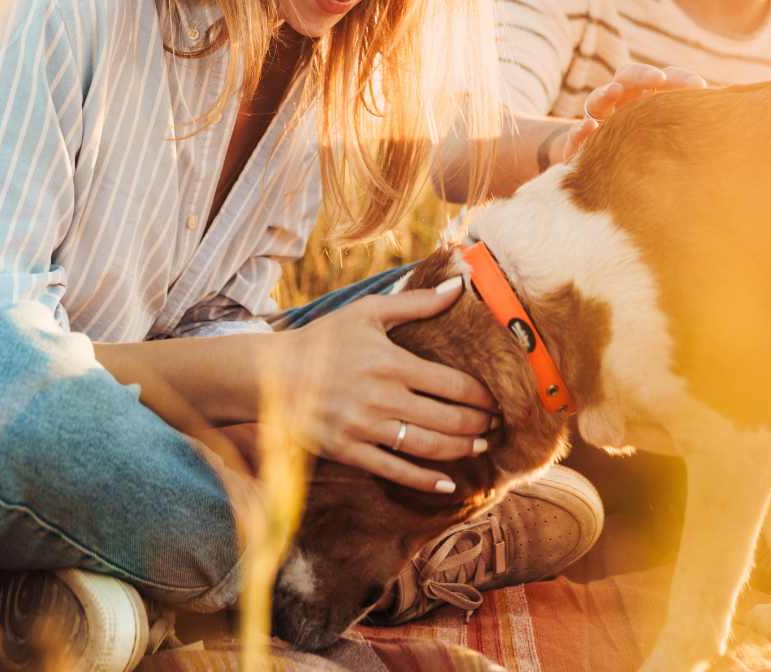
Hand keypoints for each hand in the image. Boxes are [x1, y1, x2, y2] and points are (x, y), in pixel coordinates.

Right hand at [281, 278, 496, 492]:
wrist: (270, 375)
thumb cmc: (325, 339)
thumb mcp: (368, 312)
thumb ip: (416, 302)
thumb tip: (459, 285)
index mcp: (392, 363)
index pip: (454, 384)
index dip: (484, 396)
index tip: (499, 400)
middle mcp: (382, 398)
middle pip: (448, 419)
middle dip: (479, 424)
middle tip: (497, 425)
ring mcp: (365, 428)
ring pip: (427, 447)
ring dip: (461, 450)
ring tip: (481, 447)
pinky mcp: (349, 451)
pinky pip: (394, 471)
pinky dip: (425, 481)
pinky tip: (448, 485)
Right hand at [561, 63, 706, 160]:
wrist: (596, 173)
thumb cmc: (641, 153)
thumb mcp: (666, 140)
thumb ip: (689, 127)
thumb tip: (730, 118)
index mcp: (642, 98)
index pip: (660, 79)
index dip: (677, 78)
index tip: (699, 85)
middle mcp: (618, 104)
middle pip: (626, 77)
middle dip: (642, 76)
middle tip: (659, 79)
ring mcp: (595, 122)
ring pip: (597, 100)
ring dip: (605, 94)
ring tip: (614, 93)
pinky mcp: (576, 146)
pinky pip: (573, 136)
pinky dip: (579, 132)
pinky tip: (587, 129)